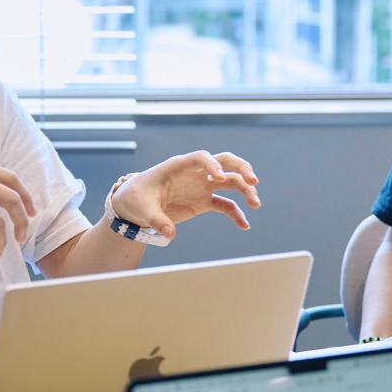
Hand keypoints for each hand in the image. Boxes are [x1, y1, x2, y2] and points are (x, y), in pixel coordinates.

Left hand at [109, 151, 260, 240]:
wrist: (135, 204)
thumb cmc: (136, 197)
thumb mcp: (142, 207)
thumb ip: (156, 219)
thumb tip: (169, 233)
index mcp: (178, 166)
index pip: (200, 157)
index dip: (212, 164)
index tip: (220, 177)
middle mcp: (195, 173)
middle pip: (224, 162)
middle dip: (241, 169)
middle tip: (254, 181)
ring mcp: (202, 186)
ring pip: (230, 182)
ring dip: (245, 190)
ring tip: (256, 204)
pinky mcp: (204, 201)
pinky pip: (225, 205)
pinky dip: (236, 213)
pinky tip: (244, 225)